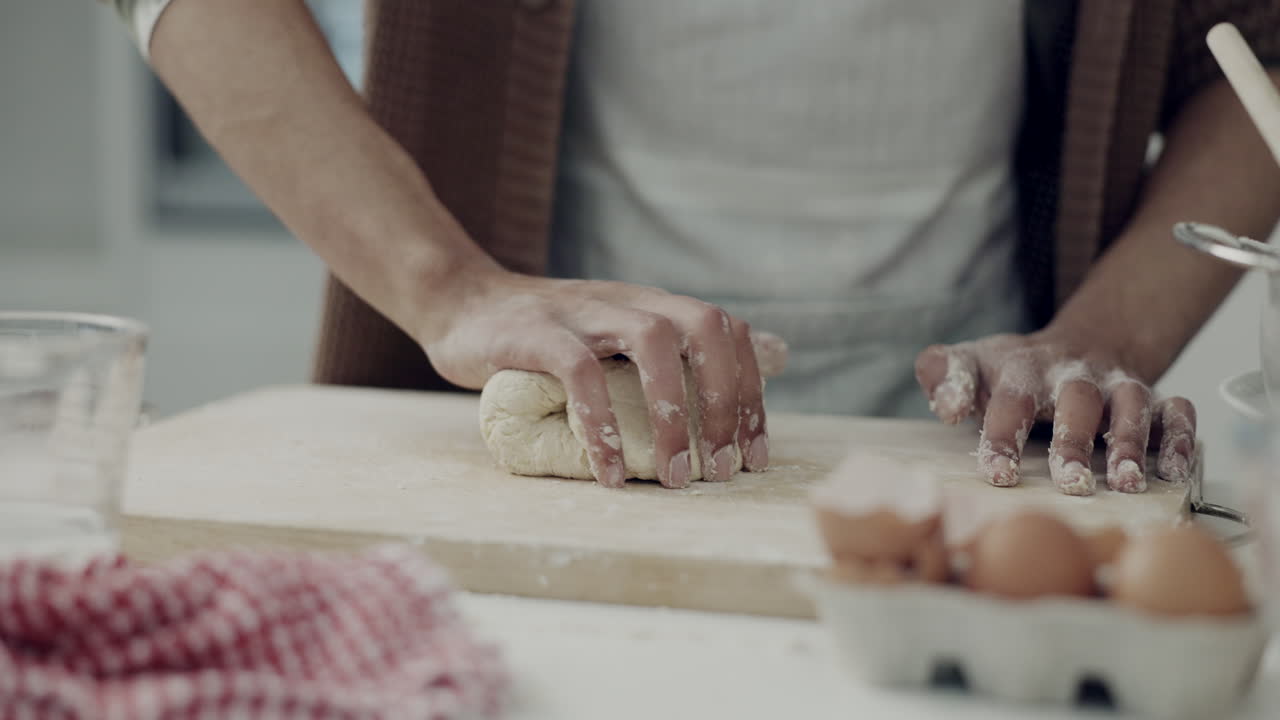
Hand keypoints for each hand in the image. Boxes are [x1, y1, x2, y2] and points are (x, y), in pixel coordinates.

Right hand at [423, 268, 784, 488]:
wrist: (460, 303)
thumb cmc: (547, 335)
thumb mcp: (619, 334)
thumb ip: (682, 348)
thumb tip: (773, 356)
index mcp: (654, 305)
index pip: (728, 332)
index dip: (750, 391)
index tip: (752, 455)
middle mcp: (628, 301)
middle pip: (705, 327)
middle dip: (726, 400)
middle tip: (720, 469)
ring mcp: (583, 312)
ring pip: (652, 342)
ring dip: (672, 414)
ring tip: (671, 477)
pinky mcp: (536, 332)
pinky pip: (580, 373)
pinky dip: (601, 424)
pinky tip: (610, 473)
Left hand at [914, 329, 1195, 495]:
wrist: (1076, 348)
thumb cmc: (1011, 372)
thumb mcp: (970, 364)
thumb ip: (943, 375)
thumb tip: (948, 405)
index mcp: (1025, 368)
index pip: (1011, 399)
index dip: (1003, 434)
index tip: (997, 474)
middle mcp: (1076, 375)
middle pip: (1077, 399)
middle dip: (1075, 440)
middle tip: (1070, 484)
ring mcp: (1119, 385)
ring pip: (1132, 405)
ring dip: (1132, 443)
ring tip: (1127, 484)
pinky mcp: (1155, 400)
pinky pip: (1178, 412)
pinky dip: (1182, 438)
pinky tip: (1175, 472)